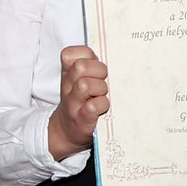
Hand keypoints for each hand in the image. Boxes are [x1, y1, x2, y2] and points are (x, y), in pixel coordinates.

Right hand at [48, 44, 107, 160]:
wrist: (68, 131)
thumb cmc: (82, 102)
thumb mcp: (79, 82)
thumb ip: (92, 67)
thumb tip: (118, 56)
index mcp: (68, 74)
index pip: (70, 54)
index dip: (87, 55)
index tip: (95, 64)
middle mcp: (68, 86)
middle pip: (80, 66)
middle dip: (99, 70)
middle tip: (104, 80)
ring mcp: (73, 103)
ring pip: (84, 85)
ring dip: (100, 89)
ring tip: (103, 95)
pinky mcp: (81, 119)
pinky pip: (92, 107)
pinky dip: (102, 105)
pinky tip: (104, 107)